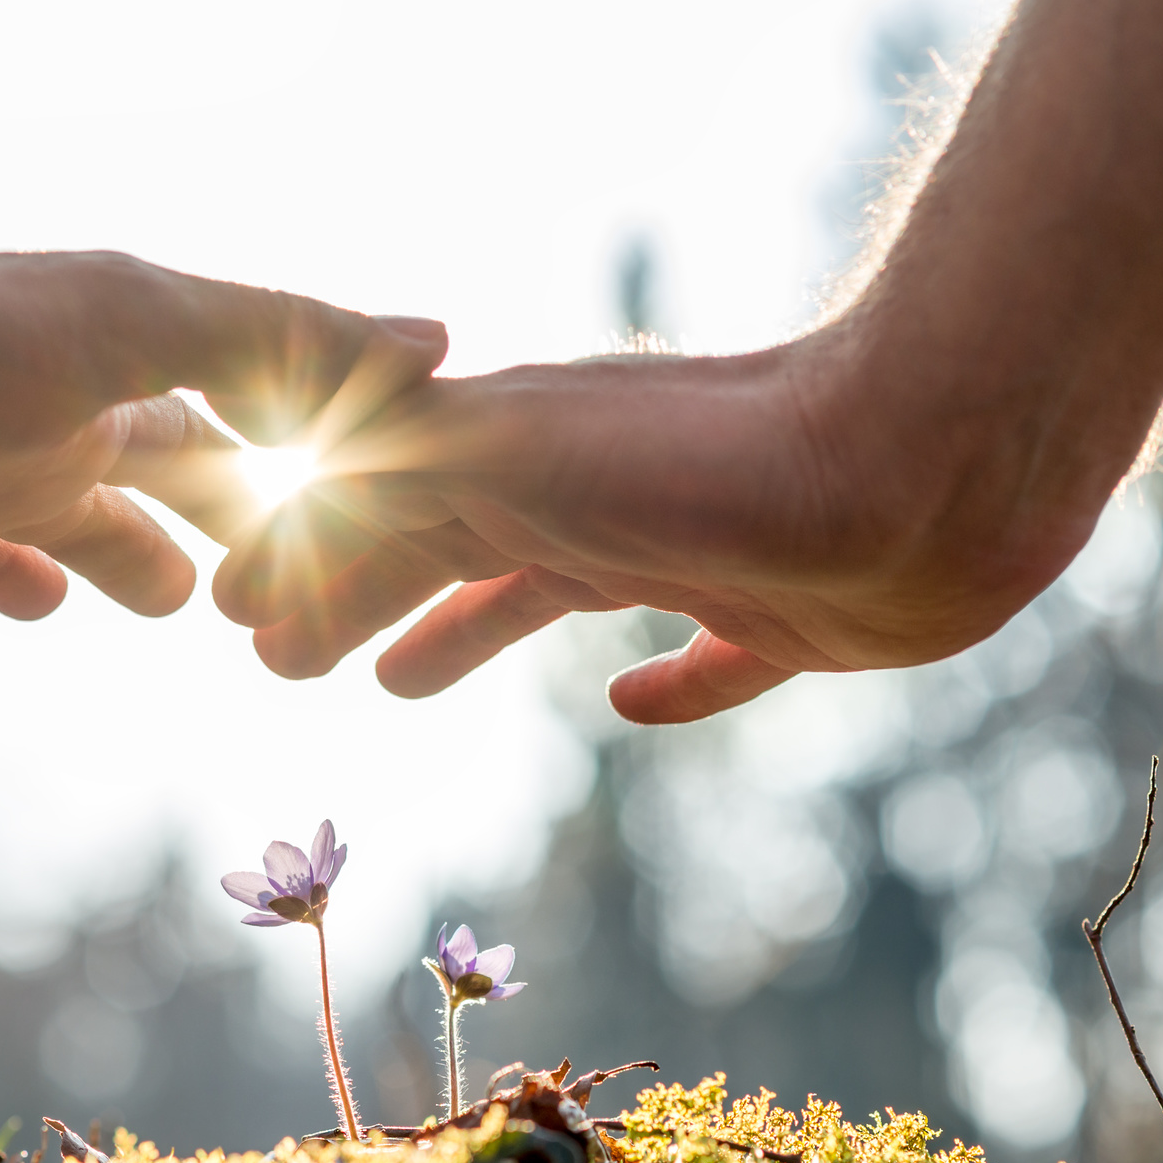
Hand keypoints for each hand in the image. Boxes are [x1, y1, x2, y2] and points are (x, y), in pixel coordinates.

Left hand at [0, 237, 444, 627]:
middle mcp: (20, 425)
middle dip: (203, 521)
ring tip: (146, 601)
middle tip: (259, 586)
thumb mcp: (126, 321)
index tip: (352, 515)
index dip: (288, 470)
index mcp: (93, 379)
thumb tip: (439, 339)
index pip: (219, 428)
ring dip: (98, 554)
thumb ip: (275, 335)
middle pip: (138, 479)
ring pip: (41, 526)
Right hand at [217, 317, 1102, 722]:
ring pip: (547, 596)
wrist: (926, 458)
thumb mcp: (507, 459)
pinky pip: (708, 658)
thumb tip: (282, 517)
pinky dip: (665, 684)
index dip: (303, 568)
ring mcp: (691, 551)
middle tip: (289, 660)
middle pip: (444, 552)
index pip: (375, 517)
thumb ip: (390, 479)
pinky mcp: (792, 617)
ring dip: (466, 631)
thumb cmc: (706, 463)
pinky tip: (634, 704)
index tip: (236, 622)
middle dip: (361, 595)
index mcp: (518, 459)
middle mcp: (594, 495)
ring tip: (401, 684)